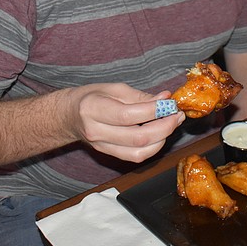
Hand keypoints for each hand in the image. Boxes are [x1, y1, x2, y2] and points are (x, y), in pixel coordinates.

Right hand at [69, 84, 184, 162]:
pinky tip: (160, 134)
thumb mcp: (114, 88)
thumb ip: (140, 96)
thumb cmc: (91, 97)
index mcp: (94, 109)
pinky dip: (153, 147)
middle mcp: (96, 131)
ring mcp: (102, 146)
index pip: (129, 115)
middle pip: (138, 137)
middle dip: (164, 127)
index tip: (170, 103)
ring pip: (139, 152)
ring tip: (171, 124)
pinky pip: (136, 156)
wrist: (70, 116)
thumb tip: (165, 99)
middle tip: (177, 115)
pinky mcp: (109, 155)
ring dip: (162, 139)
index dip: (154, 110)